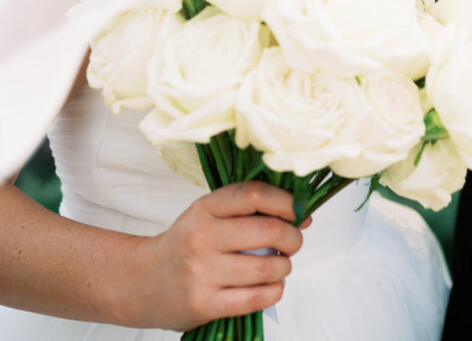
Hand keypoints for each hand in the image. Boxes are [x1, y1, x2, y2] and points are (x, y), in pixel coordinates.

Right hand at [129, 181, 306, 330]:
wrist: (142, 282)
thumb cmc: (185, 243)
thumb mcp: (209, 215)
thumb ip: (250, 211)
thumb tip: (303, 217)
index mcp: (205, 208)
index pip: (254, 194)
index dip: (285, 201)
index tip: (297, 210)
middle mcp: (202, 236)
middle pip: (268, 230)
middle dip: (293, 237)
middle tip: (293, 241)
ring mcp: (202, 272)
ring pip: (267, 267)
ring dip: (284, 266)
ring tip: (279, 265)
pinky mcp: (204, 304)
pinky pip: (256, 298)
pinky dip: (274, 291)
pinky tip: (270, 286)